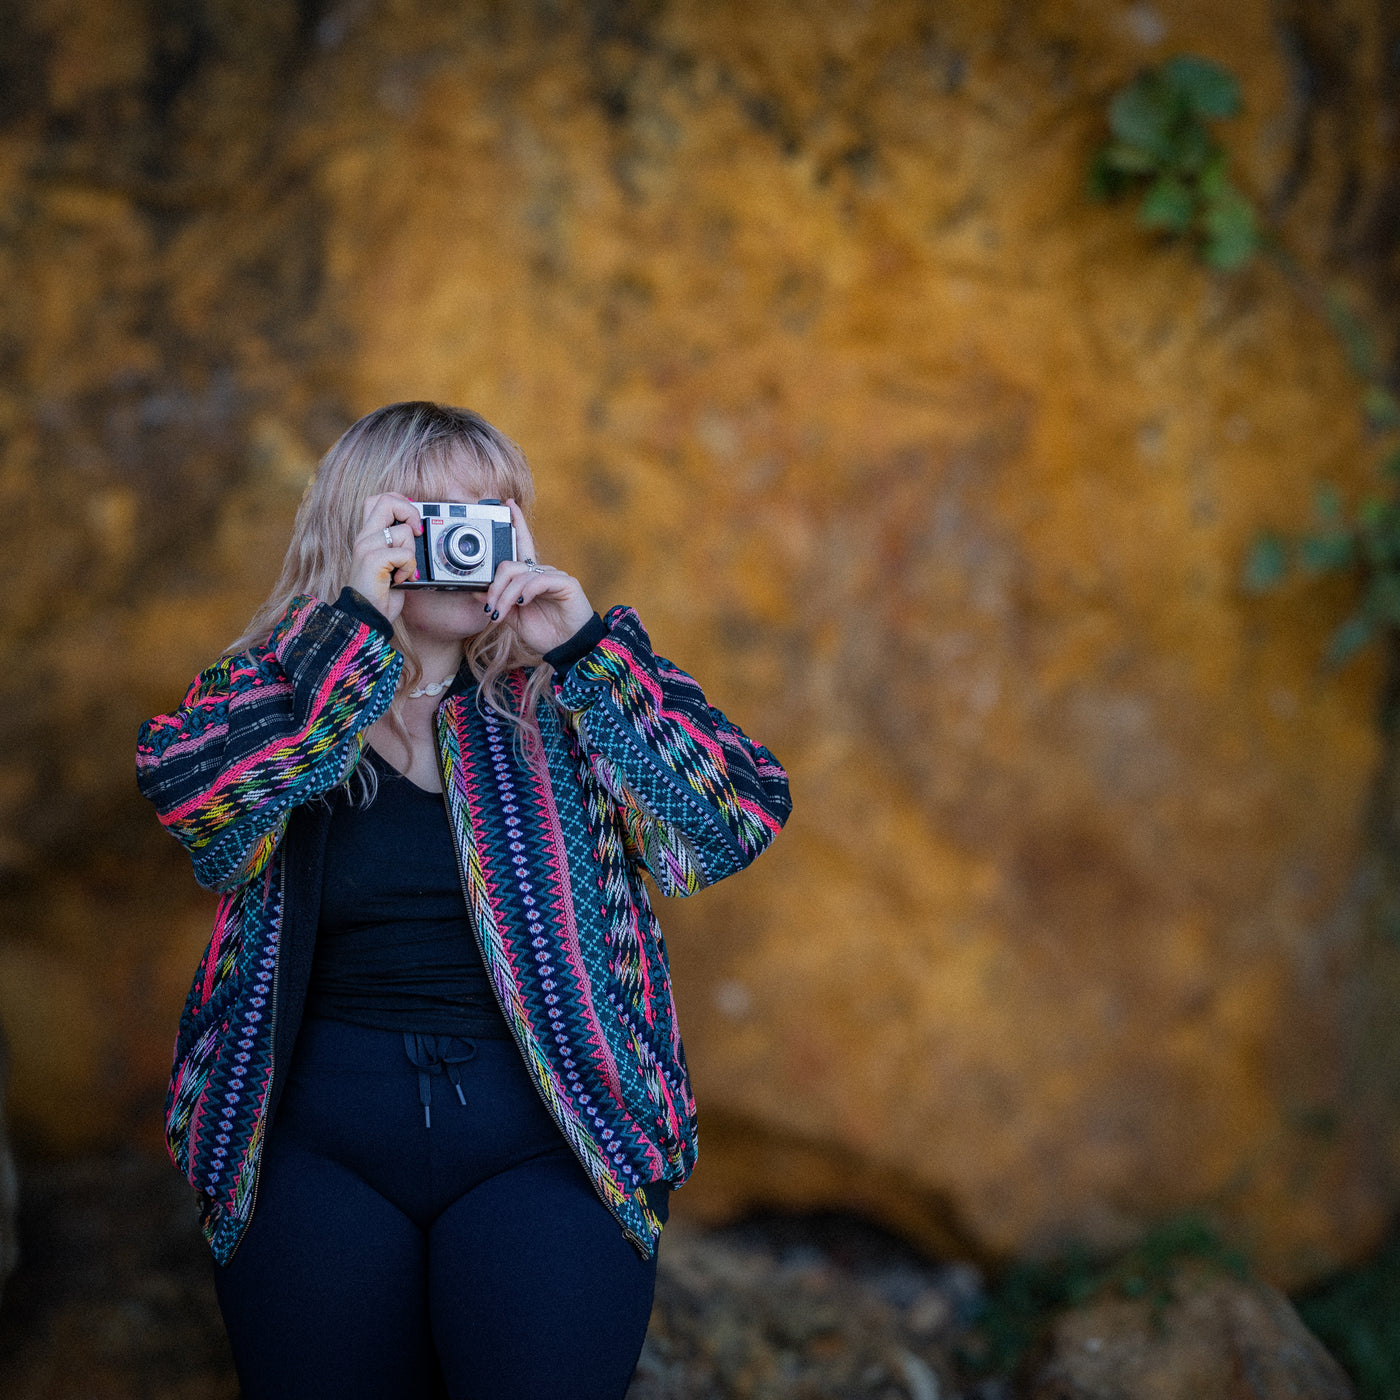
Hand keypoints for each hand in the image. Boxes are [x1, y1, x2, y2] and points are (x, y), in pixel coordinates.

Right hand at [348, 493, 421, 623]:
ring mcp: (367, 547)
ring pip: (403, 531)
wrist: (366, 616)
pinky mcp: (373, 560)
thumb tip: (417, 531)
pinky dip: (409, 569)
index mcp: (367, 535)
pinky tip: (399, 580)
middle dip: (410, 513)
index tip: (411, 523)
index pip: (379, 499)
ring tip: (403, 571)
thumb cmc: (379, 593)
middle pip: (388, 501)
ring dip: (412, 554)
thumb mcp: (389, 563)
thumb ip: (397, 545)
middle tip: (416, 534)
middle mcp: (364, 537)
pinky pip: (405, 554)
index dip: (400, 503)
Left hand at [481, 499, 593, 654]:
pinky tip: (523, 603)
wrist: (566, 648)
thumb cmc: (544, 632)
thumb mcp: (513, 617)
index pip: (521, 544)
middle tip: (489, 608)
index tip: (507, 504)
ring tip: (500, 614)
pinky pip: (538, 580)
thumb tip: (477, 588)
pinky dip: (526, 592)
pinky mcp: (566, 583)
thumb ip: (499, 601)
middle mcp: (541, 572)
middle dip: (494, 587)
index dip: (516, 522)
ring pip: (520, 575)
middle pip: (509, 565)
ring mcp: (554, 576)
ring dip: (505, 596)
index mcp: (529, 576)